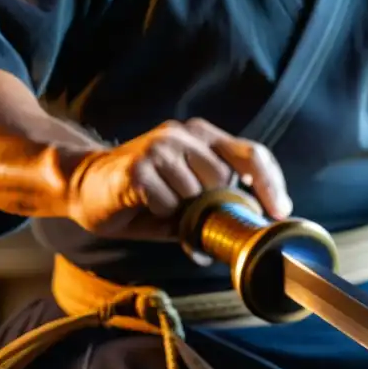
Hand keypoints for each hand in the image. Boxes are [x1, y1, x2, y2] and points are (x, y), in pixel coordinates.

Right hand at [65, 119, 290, 238]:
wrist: (87, 187)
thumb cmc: (147, 196)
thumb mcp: (191, 201)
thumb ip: (222, 207)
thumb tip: (256, 234)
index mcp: (204, 138)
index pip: (252, 153)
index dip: (271, 183)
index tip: (280, 211)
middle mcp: (184, 134)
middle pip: (225, 177)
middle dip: (214, 203)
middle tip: (189, 208)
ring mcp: (160, 146)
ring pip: (197, 191)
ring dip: (182, 209)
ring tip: (162, 202)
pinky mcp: (139, 165)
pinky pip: (168, 203)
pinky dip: (160, 213)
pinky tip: (144, 203)